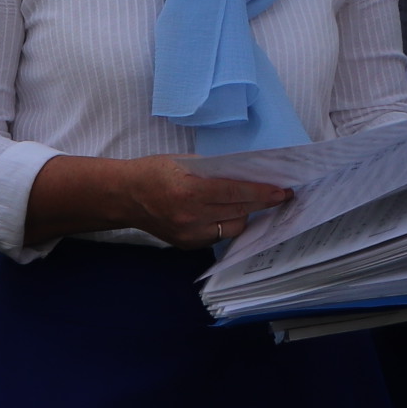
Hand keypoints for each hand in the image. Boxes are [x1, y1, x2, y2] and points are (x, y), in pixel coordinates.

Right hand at [108, 155, 294, 248]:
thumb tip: (245, 176)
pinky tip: (231, 213)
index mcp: (190, 191)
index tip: (281, 191)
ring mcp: (189, 234)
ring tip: (256, 204)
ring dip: (245, 215)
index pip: (235, 194)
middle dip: (262, 204)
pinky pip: (218, 236)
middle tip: (280, 196)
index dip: (262, 193)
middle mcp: (191, 216)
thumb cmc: (155, 172)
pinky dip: (227, 224)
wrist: (125, 196)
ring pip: (232, 228)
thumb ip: (214, 171)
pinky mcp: (187, 245)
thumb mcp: (185, 162)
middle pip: (238, 212)